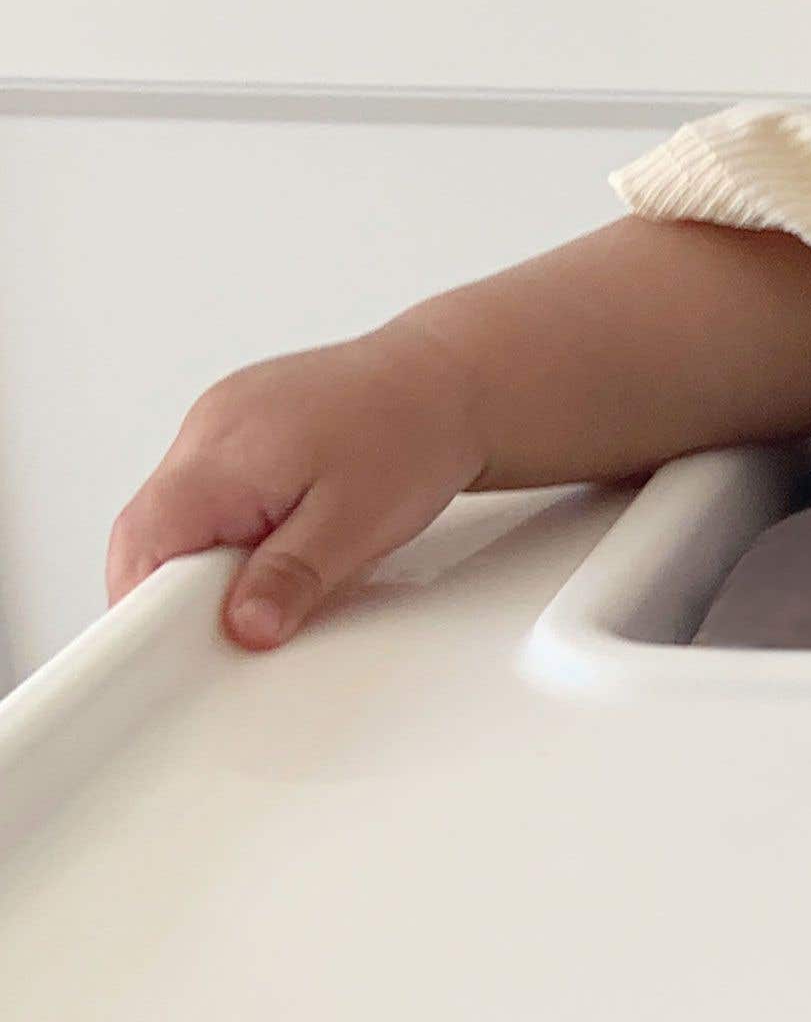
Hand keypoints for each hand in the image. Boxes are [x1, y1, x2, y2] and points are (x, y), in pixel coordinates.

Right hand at [105, 324, 491, 649]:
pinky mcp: (244, 422)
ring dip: (223, 550)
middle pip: (156, 529)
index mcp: (219, 455)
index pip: (143, 542)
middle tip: (254, 608)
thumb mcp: (357, 524)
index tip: (179, 642)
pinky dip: (243, 519)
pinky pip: (216, 486)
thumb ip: (291, 578)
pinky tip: (295, 523)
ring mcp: (221, 420)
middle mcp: (208, 429)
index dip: (149, 601)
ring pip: (187, 510)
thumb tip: (243, 627)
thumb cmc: (414, 432)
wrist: (456, 378)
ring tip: (294, 552)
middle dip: (194, 582)